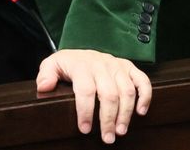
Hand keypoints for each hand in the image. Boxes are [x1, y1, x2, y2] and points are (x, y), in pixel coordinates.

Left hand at [35, 49, 151, 143]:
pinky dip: (145, 96)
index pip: (85, 90)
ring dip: (126, 113)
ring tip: (120, 131)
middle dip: (108, 119)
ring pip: (127, 90)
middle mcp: (101, 64)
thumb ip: (46, 75)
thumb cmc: (68, 64)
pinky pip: (142, 80)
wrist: (82, 52)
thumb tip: (44, 87)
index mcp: (82, 65)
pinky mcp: (129, 67)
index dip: (86, 111)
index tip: (85, 129)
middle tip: (107, 138)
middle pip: (109, 94)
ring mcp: (117, 65)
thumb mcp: (52, 66)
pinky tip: (141, 112)